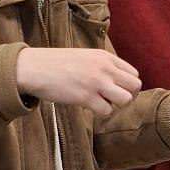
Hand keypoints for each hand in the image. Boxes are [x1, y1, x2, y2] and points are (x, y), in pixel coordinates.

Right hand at [16, 46, 140, 116]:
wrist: (34, 68)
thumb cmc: (57, 64)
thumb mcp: (86, 56)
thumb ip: (103, 66)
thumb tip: (117, 82)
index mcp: (105, 57)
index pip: (134, 74)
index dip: (128, 86)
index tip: (117, 90)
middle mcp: (105, 68)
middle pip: (135, 86)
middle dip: (129, 96)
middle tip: (114, 100)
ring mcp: (96, 83)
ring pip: (126, 99)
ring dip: (117, 105)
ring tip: (102, 103)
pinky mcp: (86, 97)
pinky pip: (107, 111)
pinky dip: (101, 112)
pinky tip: (89, 106)